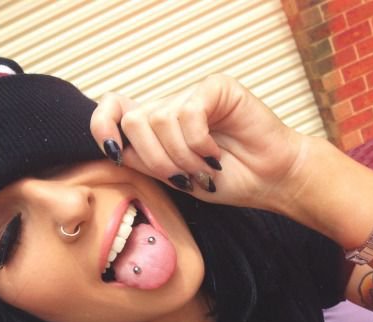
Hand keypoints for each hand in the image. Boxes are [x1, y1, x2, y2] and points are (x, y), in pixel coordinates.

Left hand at [90, 74, 306, 211]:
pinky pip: (189, 113)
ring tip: (204, 169)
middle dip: (155, 159)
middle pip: (134, 121)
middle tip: (182, 178)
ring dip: (182, 156)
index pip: (113, 108)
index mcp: (156, 128)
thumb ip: (145, 162)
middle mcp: (171, 108)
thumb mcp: (175, 178)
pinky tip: (216, 154)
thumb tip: (116, 148)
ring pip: (160, 120)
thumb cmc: (227, 181)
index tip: (117, 152)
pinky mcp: (215, 88)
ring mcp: (192, 95)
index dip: (103, 126)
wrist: (268, 182)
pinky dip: (199, 143)